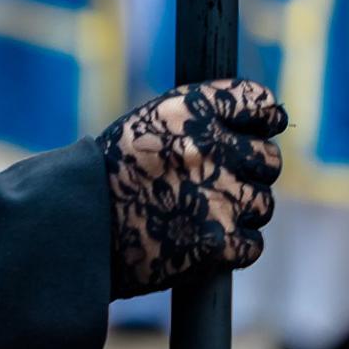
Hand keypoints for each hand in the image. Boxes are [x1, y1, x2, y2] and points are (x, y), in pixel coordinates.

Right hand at [97, 78, 285, 297]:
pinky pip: (253, 244)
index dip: (265, 118)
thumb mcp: (150, 123)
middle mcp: (209, 148)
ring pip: (263, 204)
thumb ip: (199, 119)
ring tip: (201, 213)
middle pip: (269, 159)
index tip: (262, 129)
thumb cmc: (112, 171)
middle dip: (253, 170)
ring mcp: (217, 197)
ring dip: (241, 211)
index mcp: (191, 110)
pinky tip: (202, 240)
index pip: (260, 102)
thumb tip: (254, 125)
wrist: (79, 225)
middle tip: (224, 180)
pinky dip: (234, 247)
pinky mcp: (219, 243)